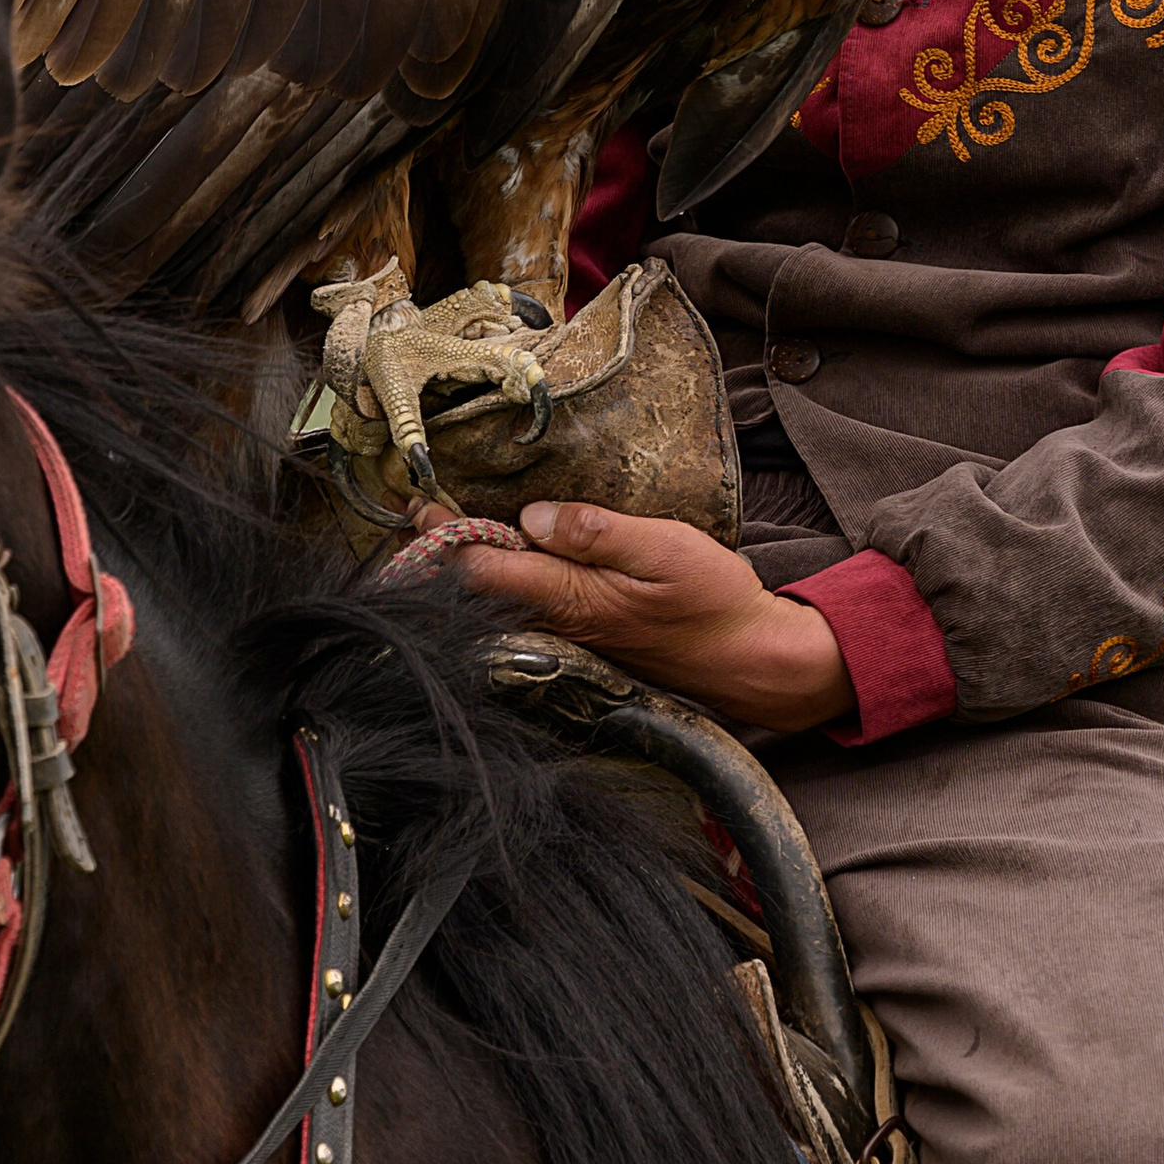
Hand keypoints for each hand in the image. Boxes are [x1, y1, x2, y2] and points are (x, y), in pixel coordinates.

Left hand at [441, 500, 856, 736]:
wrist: (750, 660)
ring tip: (439, 531)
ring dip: (467, 568)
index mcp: (571, 597)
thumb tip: (531, 515)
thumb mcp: (664, 548)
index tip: (418, 503)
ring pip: (499, 603)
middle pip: (478, 590)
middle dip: (442, 551)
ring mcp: (569, 636)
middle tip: (412, 510)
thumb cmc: (714, 602)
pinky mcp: (584, 641)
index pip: (483, 568)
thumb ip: (595, 531)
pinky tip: (498, 563)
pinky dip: (501, 584)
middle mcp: (559, 622)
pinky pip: (526, 611)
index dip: (444, 535)